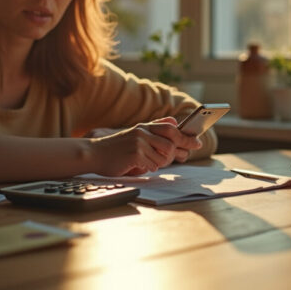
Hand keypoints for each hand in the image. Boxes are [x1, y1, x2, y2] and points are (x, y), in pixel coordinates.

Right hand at [88, 117, 202, 176]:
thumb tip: (174, 122)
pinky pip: (153, 165)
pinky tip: (139, 166)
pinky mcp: (135, 154)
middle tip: (181, 156)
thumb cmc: (115, 148)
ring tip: (148, 163)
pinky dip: (148, 168)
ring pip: (163, 157)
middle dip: (176, 152)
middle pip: (171, 143)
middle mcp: (142, 132)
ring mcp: (139, 142)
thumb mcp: (135, 134)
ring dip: (159, 163)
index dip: (186, 136)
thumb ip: (154, 128)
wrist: (93, 154)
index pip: (171, 128)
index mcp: (143, 126)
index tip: (197, 142)